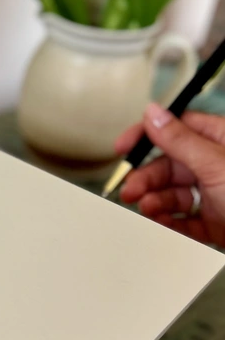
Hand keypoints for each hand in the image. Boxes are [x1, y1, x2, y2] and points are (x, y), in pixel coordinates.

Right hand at [116, 103, 224, 246]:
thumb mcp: (215, 163)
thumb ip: (180, 141)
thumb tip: (153, 114)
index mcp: (220, 141)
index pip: (177, 129)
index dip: (148, 136)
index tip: (124, 146)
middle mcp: (216, 166)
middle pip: (170, 167)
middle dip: (148, 179)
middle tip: (132, 191)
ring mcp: (215, 196)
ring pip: (174, 196)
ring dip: (156, 203)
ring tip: (149, 210)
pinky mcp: (214, 224)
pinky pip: (183, 222)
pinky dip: (169, 224)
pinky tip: (162, 224)